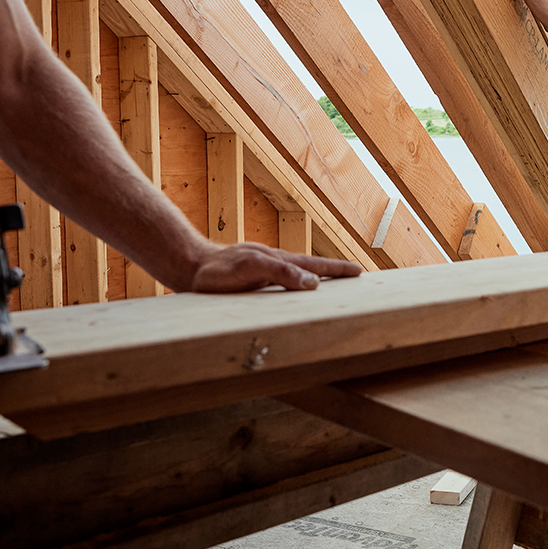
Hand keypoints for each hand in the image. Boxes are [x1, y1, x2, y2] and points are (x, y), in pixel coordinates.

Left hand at [188, 241, 361, 292]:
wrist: (188, 267)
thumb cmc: (217, 272)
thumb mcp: (251, 270)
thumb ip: (281, 274)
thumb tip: (313, 282)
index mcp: (278, 261)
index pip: (315, 266)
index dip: (337, 270)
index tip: (359, 272)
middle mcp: (273, 262)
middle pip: (310, 266)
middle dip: (333, 270)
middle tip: (355, 274)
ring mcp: (262, 268)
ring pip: (296, 271)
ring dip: (316, 275)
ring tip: (331, 281)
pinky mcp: (250, 277)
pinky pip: (281, 278)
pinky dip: (296, 281)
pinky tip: (293, 287)